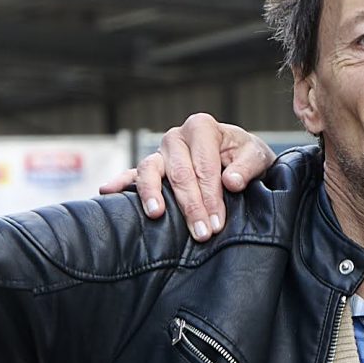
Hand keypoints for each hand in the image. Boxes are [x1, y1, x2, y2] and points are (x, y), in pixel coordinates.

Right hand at [97, 114, 275, 239]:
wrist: (237, 158)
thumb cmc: (245, 158)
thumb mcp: (257, 156)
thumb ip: (247, 166)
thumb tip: (231, 182)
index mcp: (202, 128)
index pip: (203, 166)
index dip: (210, 196)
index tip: (217, 223)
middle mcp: (177, 137)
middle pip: (179, 173)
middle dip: (191, 206)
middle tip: (202, 234)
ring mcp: (161, 153)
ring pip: (151, 171)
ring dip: (153, 194)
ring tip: (156, 214)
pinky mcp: (151, 168)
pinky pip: (132, 175)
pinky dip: (120, 182)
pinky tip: (107, 191)